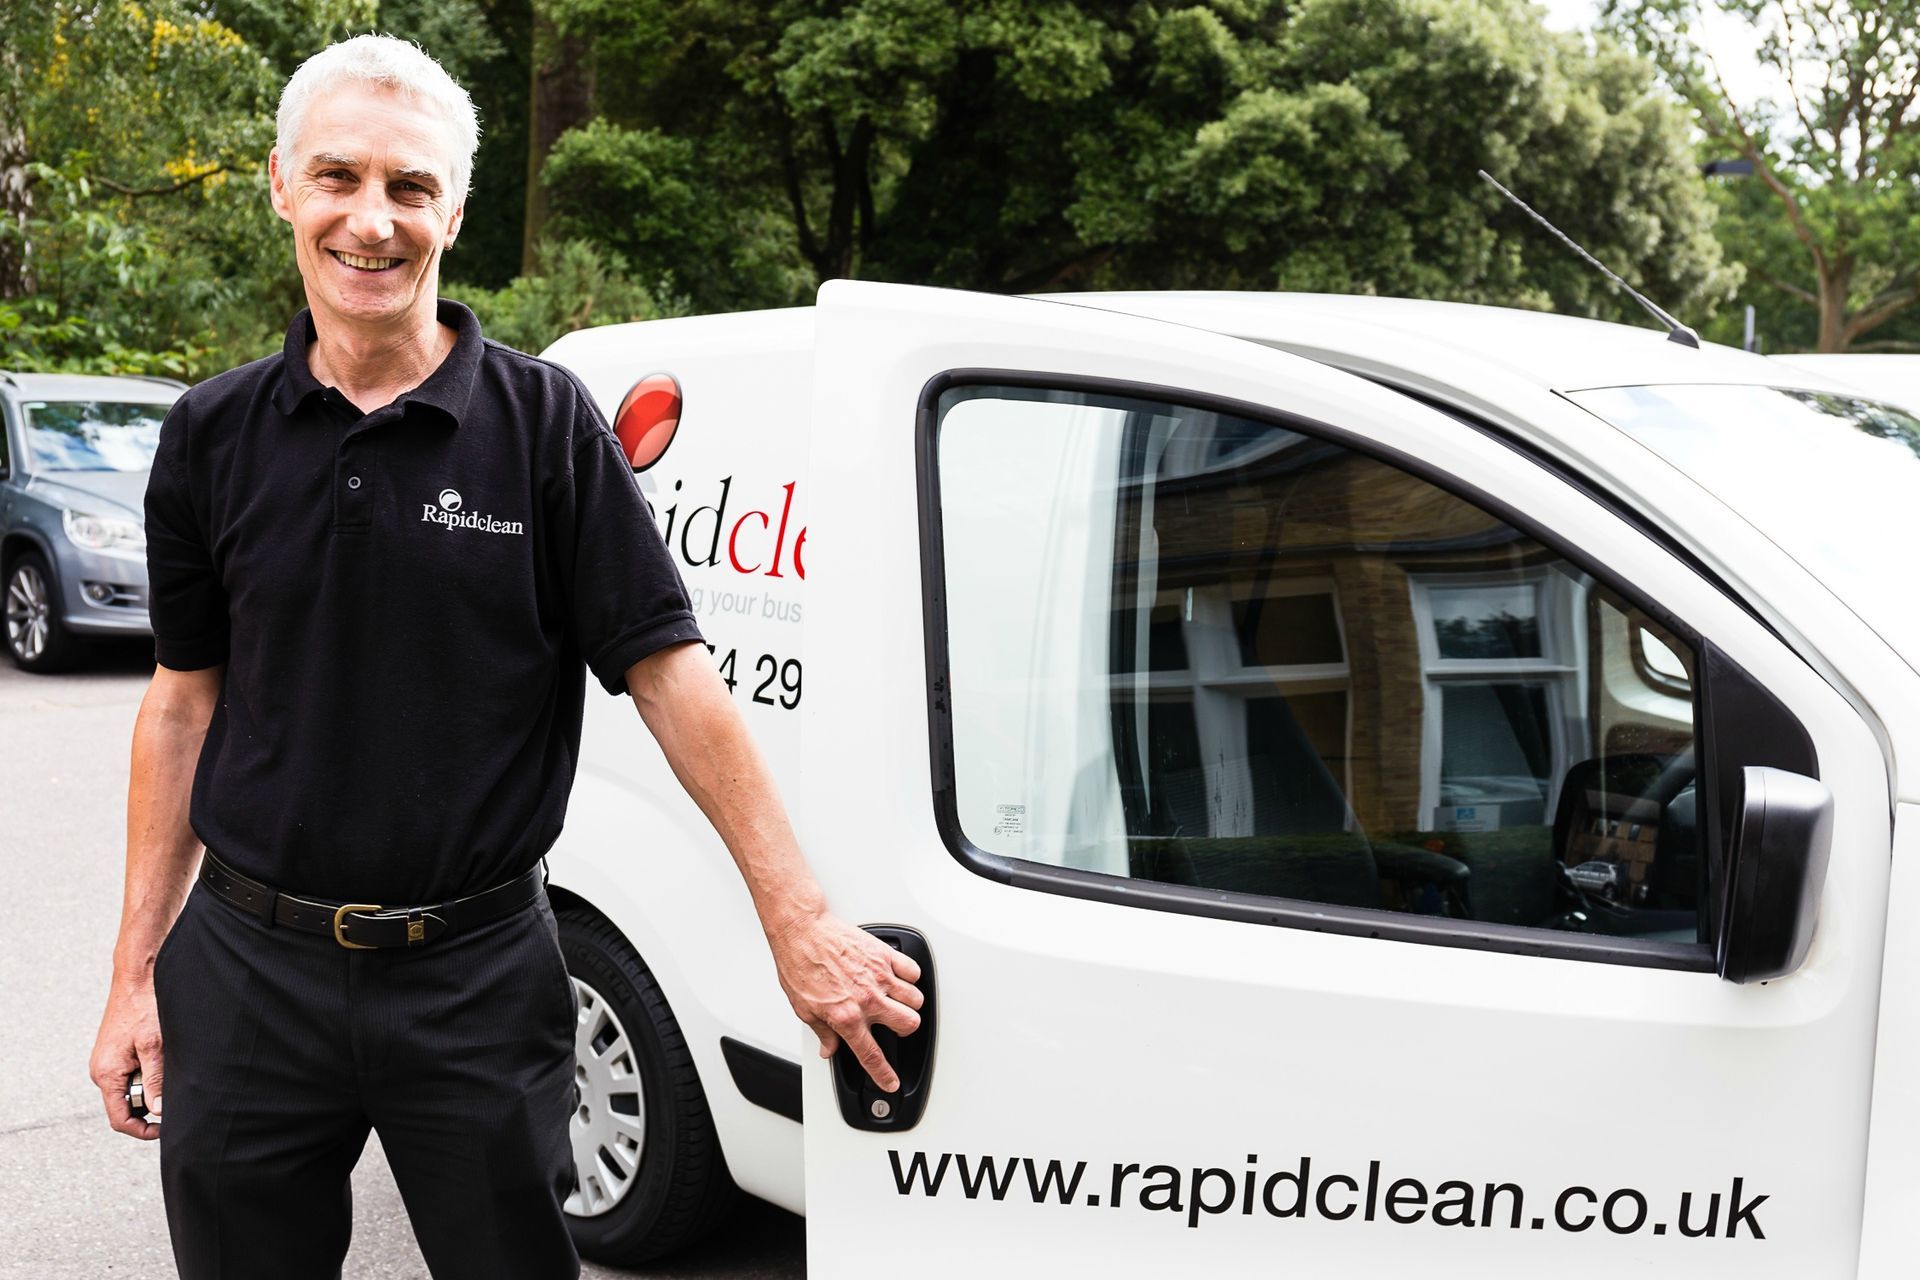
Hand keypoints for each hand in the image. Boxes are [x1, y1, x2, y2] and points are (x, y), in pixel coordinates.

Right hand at [90, 977, 163, 1139]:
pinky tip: (162, 1058)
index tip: (166, 1129)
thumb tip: (159, 1111)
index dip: (142, 1130)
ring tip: (168, 1068)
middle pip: (125, 1106)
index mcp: (106, 1074)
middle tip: (173, 1092)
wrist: (137, 977)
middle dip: (149, 1105)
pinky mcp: (116, 1052)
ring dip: (150, 1087)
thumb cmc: (144, 1006)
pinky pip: (131, 1074)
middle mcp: (102, 1071)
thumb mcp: (154, 1046)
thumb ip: (155, 1081)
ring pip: (130, 1089)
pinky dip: (148, 1073)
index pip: (119, 1119)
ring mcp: (107, 1062)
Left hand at [768, 912, 923, 1090]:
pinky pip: (913, 971)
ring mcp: (879, 976)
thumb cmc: (799, 964)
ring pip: (915, 999)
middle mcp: (867, 998)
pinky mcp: (884, 955)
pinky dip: (910, 977)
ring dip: (909, 1004)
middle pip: (908, 1025)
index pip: (872, 1055)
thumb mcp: (803, 1008)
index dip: (884, 1074)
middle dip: (904, 1030)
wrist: (802, 930)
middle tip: (894, 1025)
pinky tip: (899, 978)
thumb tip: (829, 1049)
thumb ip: (822, 1032)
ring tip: (896, 1000)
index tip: (890, 1082)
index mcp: (846, 1017)